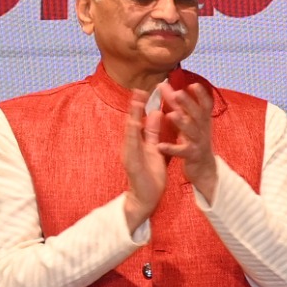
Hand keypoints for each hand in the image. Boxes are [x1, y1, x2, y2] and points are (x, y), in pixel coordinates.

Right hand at [119, 89, 166, 232]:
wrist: (145, 197)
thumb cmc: (150, 173)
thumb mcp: (154, 148)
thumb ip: (153, 132)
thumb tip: (156, 112)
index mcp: (138, 142)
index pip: (139, 120)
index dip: (141, 105)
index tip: (145, 89)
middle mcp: (131, 146)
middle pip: (132, 123)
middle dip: (135, 107)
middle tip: (139, 89)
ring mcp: (130, 155)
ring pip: (130, 133)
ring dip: (133, 118)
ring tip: (136, 103)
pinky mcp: (132, 164)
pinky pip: (133, 149)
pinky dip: (133, 137)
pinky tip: (134, 126)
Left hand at [156, 82, 218, 203]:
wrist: (204, 167)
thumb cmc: (194, 139)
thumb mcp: (188, 120)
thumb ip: (176, 103)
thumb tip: (163, 84)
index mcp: (203, 120)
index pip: (205, 105)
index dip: (201, 95)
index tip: (193, 85)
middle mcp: (203, 129)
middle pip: (197, 115)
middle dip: (189, 104)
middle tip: (178, 93)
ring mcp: (198, 142)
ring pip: (191, 131)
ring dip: (182, 123)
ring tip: (171, 115)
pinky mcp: (192, 156)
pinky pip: (182, 151)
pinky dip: (172, 148)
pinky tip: (161, 145)